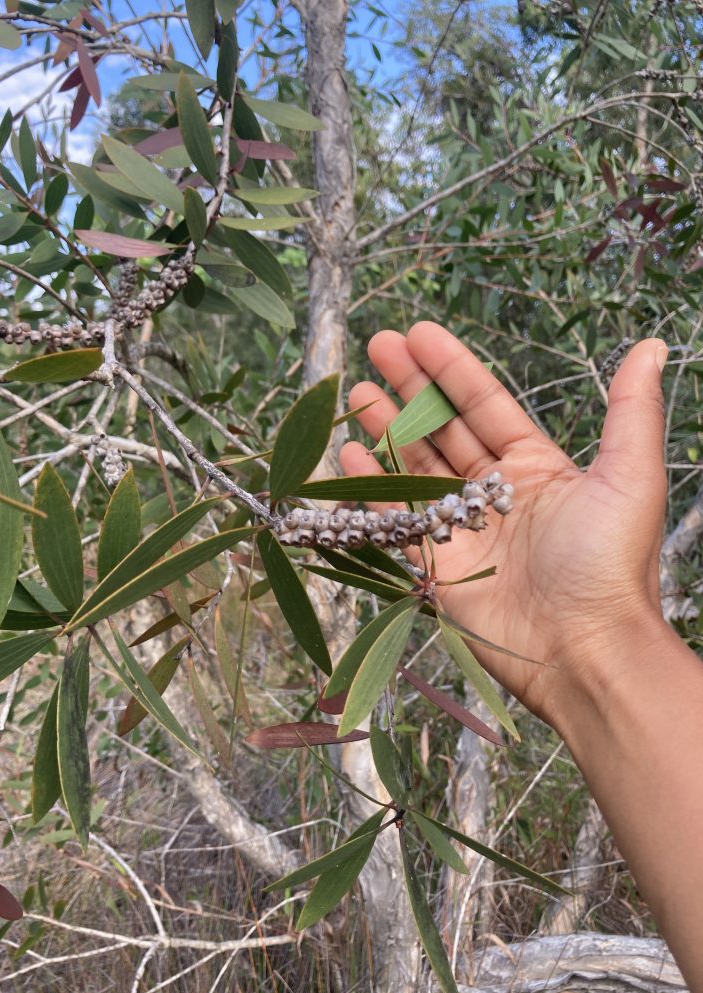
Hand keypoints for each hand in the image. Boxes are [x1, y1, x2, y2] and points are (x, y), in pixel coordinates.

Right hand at [340, 322, 668, 728]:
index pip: (484, 405)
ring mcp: (462, 529)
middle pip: (443, 428)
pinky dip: (373, 487)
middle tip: (377, 346)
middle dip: (410, 388)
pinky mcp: (436, 567)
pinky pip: (397, 518)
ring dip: (386, 429)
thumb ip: (630, 410)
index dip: (450, 368)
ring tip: (356, 393)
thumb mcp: (629, 477)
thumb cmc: (610, 563)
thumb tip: (651, 345)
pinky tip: (351, 455)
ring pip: (415, 468)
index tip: (417, 333)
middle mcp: (495, 493)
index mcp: (536, 468)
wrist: (584, 650)